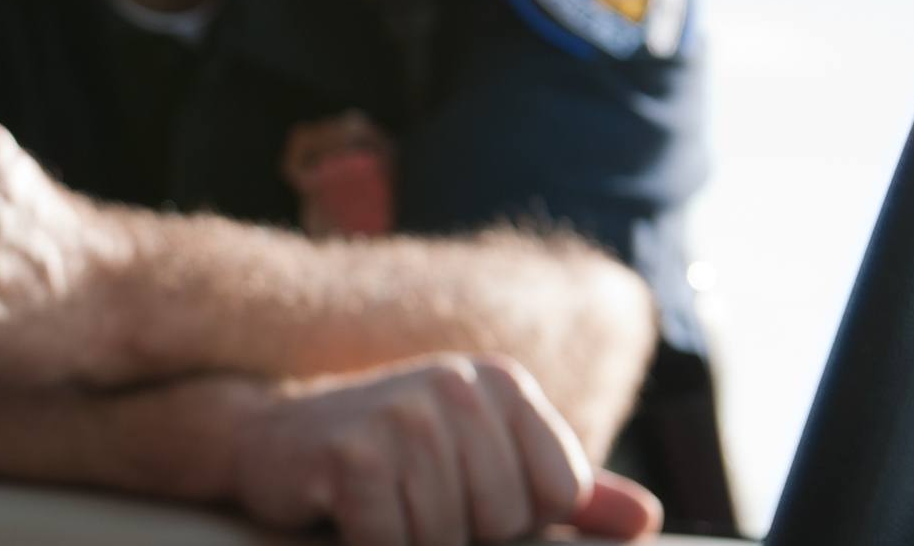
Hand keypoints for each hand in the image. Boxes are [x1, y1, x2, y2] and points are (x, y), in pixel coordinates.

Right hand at [229, 354, 661, 545]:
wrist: (269, 436)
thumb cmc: (387, 454)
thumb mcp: (480, 461)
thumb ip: (565, 493)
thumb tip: (645, 519)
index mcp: (502, 383)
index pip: (558, 494)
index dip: (513, 518)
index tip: (461, 495)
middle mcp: (457, 385)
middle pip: (504, 521)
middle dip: (457, 533)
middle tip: (409, 501)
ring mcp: (403, 413)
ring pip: (445, 537)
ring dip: (407, 540)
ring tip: (379, 507)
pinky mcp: (353, 451)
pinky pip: (391, 541)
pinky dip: (369, 543)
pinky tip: (347, 514)